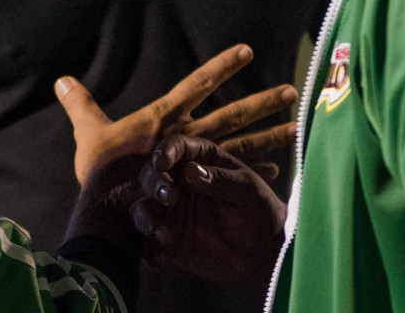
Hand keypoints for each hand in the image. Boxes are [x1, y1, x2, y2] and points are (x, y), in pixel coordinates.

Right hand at [54, 44, 295, 185]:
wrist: (109, 212)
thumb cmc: (100, 172)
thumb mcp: (90, 133)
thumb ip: (81, 105)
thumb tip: (61, 80)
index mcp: (164, 118)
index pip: (197, 83)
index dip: (221, 66)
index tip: (248, 51)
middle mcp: (188, 136)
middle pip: (233, 114)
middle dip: (263, 103)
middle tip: (293, 91)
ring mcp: (198, 161)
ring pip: (243, 145)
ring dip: (272, 136)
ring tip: (299, 128)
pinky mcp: (200, 185)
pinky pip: (234, 177)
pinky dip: (255, 173)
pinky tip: (279, 172)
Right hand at [131, 134, 286, 283]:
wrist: (263, 252)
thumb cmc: (258, 210)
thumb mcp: (246, 191)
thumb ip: (220, 180)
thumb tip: (191, 171)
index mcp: (199, 161)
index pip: (176, 147)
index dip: (166, 151)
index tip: (162, 162)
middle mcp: (179, 184)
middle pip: (150, 175)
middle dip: (154, 184)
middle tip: (171, 199)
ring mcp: (171, 213)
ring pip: (142, 208)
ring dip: (146, 218)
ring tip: (163, 234)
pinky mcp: (168, 241)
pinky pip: (147, 243)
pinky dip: (149, 248)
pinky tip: (163, 256)